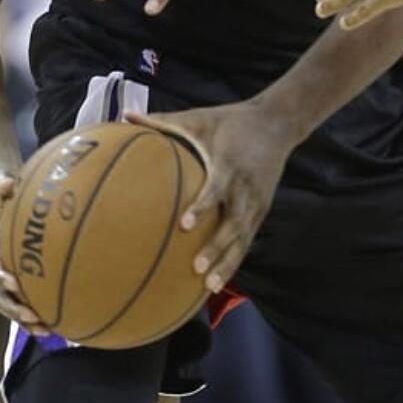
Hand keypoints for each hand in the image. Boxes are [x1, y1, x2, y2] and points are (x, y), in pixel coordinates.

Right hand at [0, 172, 43, 328]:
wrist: (1, 206)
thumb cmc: (4, 196)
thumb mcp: (1, 187)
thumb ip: (1, 184)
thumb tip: (5, 180)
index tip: (10, 281)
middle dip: (13, 308)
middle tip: (31, 316)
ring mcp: (4, 279)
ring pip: (10, 307)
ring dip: (26, 322)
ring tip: (47, 332)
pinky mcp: (16, 285)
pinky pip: (24, 306)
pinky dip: (37, 318)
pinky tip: (58, 328)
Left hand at [126, 103, 286, 294]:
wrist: (278, 123)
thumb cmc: (231, 120)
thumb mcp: (199, 118)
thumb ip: (163, 120)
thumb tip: (125, 116)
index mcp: (230, 164)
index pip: (217, 189)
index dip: (203, 207)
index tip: (185, 225)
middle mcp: (246, 188)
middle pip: (233, 223)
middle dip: (217, 247)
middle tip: (197, 266)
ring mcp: (257, 202)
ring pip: (243, 239)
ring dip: (228, 262)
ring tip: (210, 286)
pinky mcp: (262, 210)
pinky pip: (247, 240)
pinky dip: (234, 260)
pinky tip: (218, 281)